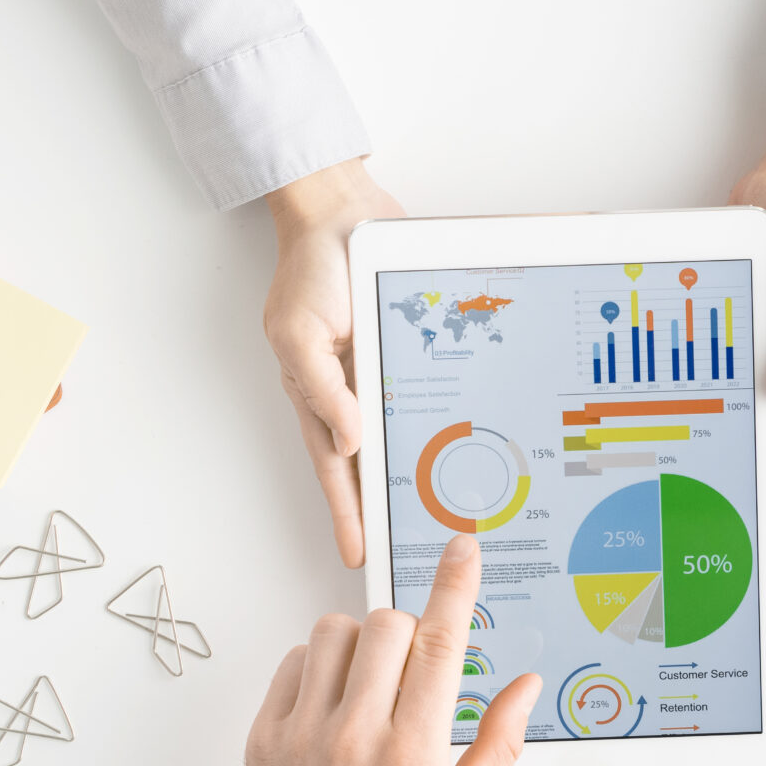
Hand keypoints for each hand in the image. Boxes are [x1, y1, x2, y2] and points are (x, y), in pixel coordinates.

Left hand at [179, 534, 541, 765]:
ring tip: (371, 689)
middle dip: (410, 633)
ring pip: (335, 633)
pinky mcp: (264, 738)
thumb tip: (526, 684)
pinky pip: (294, 662)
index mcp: (414, 756)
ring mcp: (304, 735)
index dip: (456, 584)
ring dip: (363, 644)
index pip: (440, 643)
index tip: (463, 547)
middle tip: (415, 674)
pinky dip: (319, 666)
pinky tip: (334, 704)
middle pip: (387, 625)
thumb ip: (498, 744)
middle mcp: (357, 737)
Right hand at [263, 158, 403, 568]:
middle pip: (372, 465)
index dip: (347, 514)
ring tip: (443, 513)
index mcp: (319, 395)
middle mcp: (352, 391)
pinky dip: (441, 418)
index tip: (360, 555)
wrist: (341, 210)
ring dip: (418, 470)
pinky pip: (426, 392)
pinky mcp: (409, 351)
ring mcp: (382, 372)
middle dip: (386, 510)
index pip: (335, 469)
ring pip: (403, 434)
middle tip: (410, 550)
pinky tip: (464, 443)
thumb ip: (324, 388)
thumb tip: (349, 439)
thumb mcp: (301, 331)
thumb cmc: (313, 268)